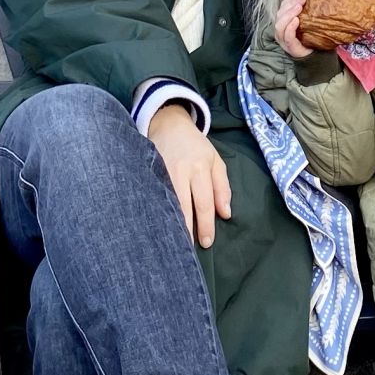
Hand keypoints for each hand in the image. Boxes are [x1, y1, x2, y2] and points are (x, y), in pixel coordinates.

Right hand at [148, 103, 231, 247]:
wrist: (168, 124)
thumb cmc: (195, 146)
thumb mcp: (215, 161)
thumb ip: (222, 187)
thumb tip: (225, 214)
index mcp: (201, 168)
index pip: (204, 202)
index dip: (206, 224)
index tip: (207, 242)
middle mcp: (181, 171)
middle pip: (185, 206)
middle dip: (188, 230)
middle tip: (189, 250)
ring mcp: (162, 172)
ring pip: (167, 203)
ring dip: (170, 223)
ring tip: (172, 243)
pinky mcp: (149, 172)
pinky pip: (153, 195)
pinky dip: (156, 211)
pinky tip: (156, 225)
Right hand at [274, 0, 311, 59]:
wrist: (315, 55)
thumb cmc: (310, 36)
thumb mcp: (307, 20)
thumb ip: (306, 10)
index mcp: (284, 20)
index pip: (283, 6)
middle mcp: (281, 29)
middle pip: (280, 14)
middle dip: (291, 4)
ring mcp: (283, 39)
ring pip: (280, 24)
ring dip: (289, 13)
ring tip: (299, 7)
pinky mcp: (290, 47)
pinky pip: (287, 36)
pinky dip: (290, 27)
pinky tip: (296, 20)